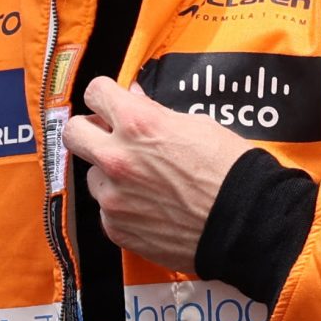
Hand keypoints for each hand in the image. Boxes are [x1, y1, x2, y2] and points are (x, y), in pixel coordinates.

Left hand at [61, 77, 253, 272]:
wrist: (247, 225)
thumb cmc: (230, 171)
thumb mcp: (197, 125)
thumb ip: (155, 113)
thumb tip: (133, 99)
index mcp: (138, 123)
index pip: (94, 92)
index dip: (105, 96)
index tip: (112, 103)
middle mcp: (117, 158)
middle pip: (73, 132)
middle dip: (89, 130)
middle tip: (109, 137)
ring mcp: (113, 197)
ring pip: (92, 176)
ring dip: (110, 175)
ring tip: (145, 183)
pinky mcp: (116, 228)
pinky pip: (107, 210)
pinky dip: (123, 207)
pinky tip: (151, 208)